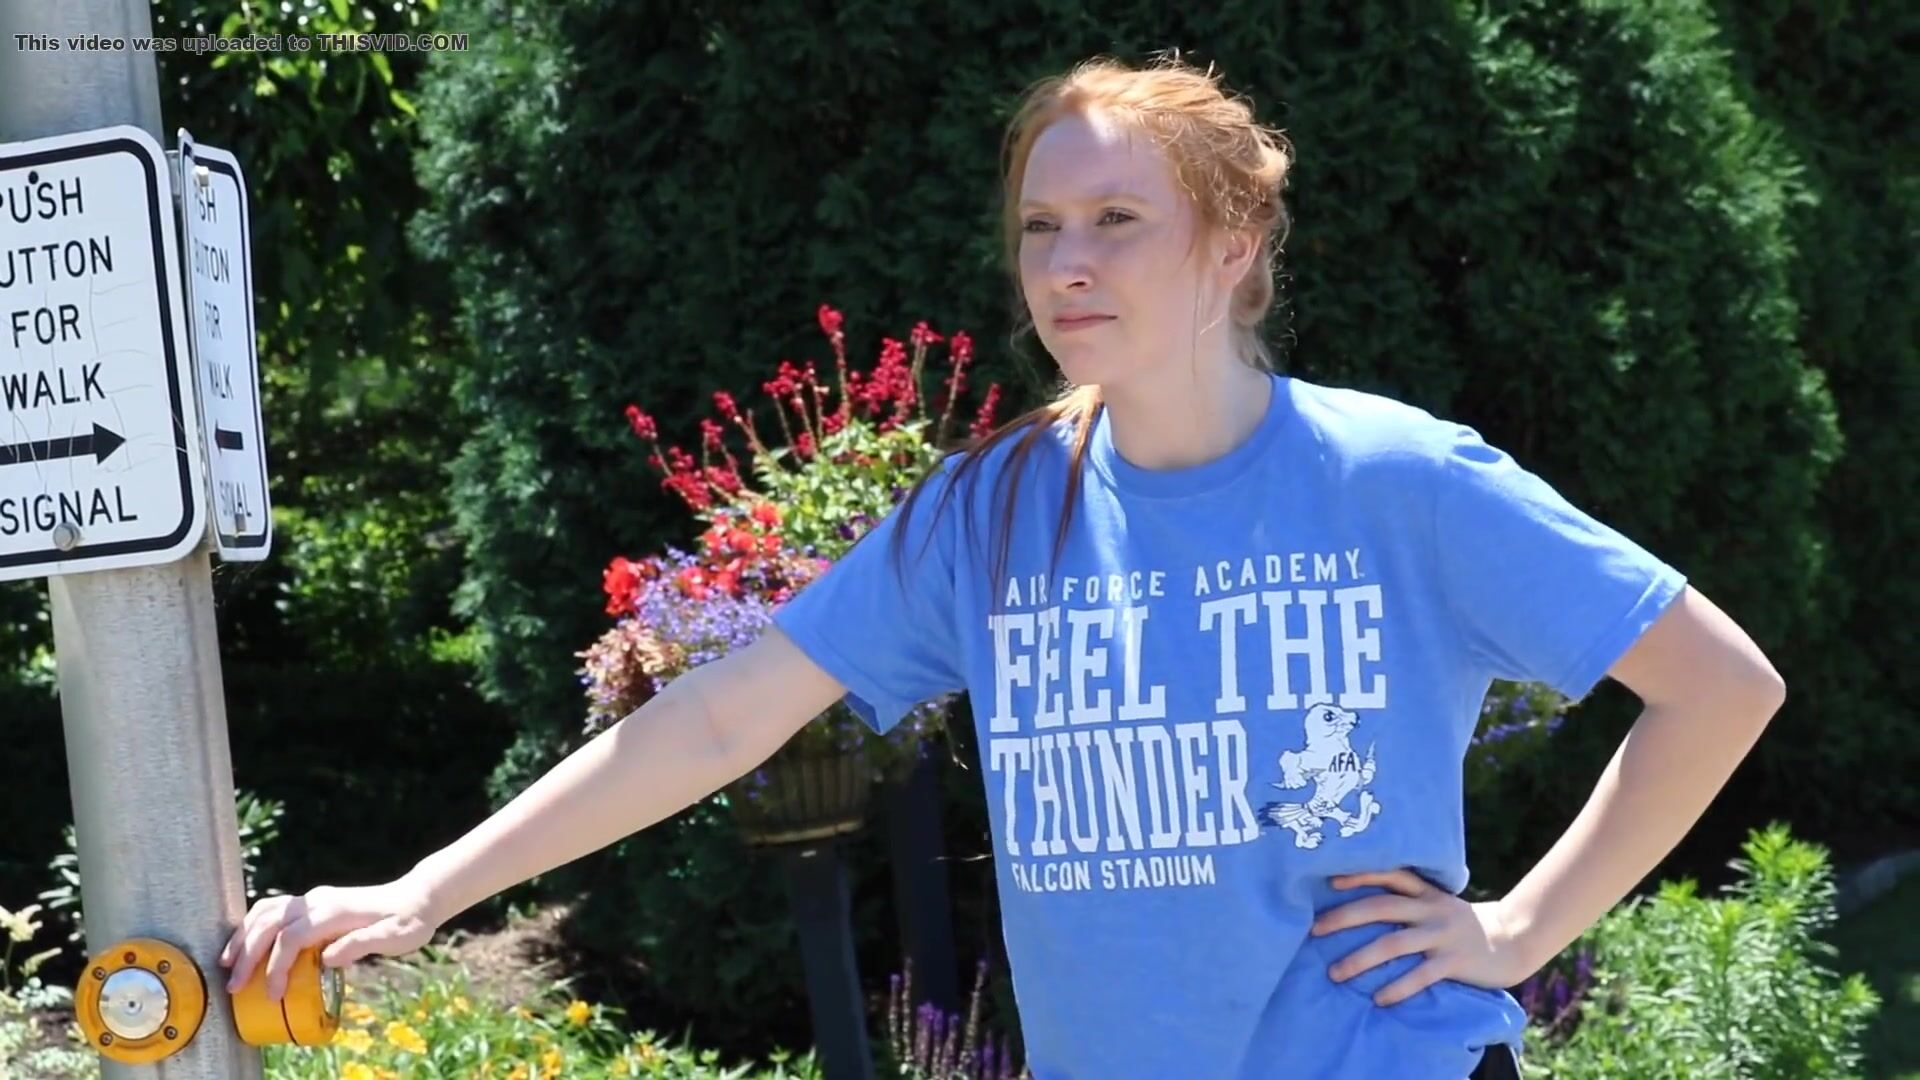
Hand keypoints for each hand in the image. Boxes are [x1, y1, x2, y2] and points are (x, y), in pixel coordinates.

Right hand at [218, 877, 440, 1001]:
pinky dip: (254, 925)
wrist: (416, 898)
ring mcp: (312, 899)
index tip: (272, 994)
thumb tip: (328, 959)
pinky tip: (245, 944)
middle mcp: (317, 901)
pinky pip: (273, 909)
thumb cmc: (407, 922)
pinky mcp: (311, 903)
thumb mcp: (394, 938)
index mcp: (334, 912)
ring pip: (265, 911)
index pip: (291, 938)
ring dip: (244, 936)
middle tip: (234, 985)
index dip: (276, 967)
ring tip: (228, 963)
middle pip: (269, 923)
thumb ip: (361, 945)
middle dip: (247, 954)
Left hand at [1310, 869, 1534, 1006]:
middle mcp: (1431, 910)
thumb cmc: (1461, 923)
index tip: (1330, 881)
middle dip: (1345, 918)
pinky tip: (1378, 999)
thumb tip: (1358, 905)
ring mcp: (1442, 936)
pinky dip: (1398, 987)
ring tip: (1335, 973)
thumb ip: (1407, 900)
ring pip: (1394, 944)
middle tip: (1314, 930)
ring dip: (1361, 959)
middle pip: (1381, 908)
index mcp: (1426, 892)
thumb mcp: (1437, 902)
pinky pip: (1421, 975)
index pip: (1390, 875)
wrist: (1512, 939)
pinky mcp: (1454, 962)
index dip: (1360, 875)